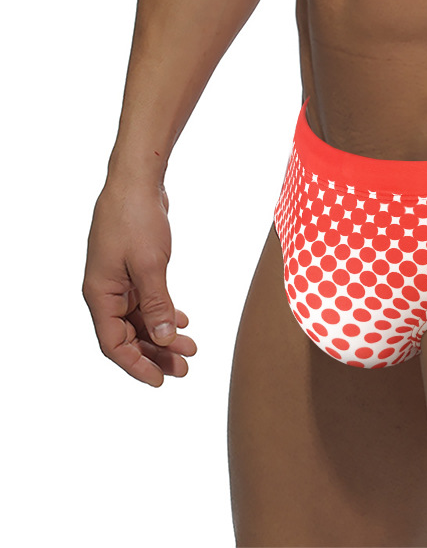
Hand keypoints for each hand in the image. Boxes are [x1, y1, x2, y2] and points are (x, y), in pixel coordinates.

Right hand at [82, 177, 196, 385]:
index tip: (160, 381)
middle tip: (185, 368)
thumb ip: (157, 304)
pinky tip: (183, 321)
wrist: (137, 182)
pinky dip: (164, 311)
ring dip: (163, 334)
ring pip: (140, 318)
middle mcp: (105, 291)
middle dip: (156, 353)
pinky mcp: (133, 268)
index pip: (114, 344)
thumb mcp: (151, 265)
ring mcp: (118, 279)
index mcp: (100, 295)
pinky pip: (146, 300)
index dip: (136, 365)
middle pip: (128, 335)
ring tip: (190, 349)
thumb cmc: (137, 220)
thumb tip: (164, 338)